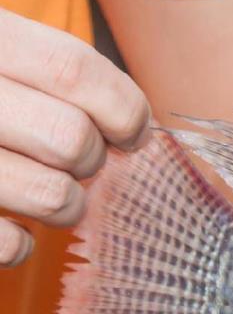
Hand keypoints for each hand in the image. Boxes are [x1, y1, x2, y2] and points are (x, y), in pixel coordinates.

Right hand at [0, 8, 149, 265]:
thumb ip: (54, 73)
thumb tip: (138, 127)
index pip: (72, 70)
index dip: (123, 108)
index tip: (132, 131)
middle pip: (70, 138)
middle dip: (92, 159)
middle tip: (77, 159)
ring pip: (51, 196)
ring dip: (66, 204)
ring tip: (49, 192)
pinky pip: (6, 243)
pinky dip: (19, 244)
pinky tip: (10, 226)